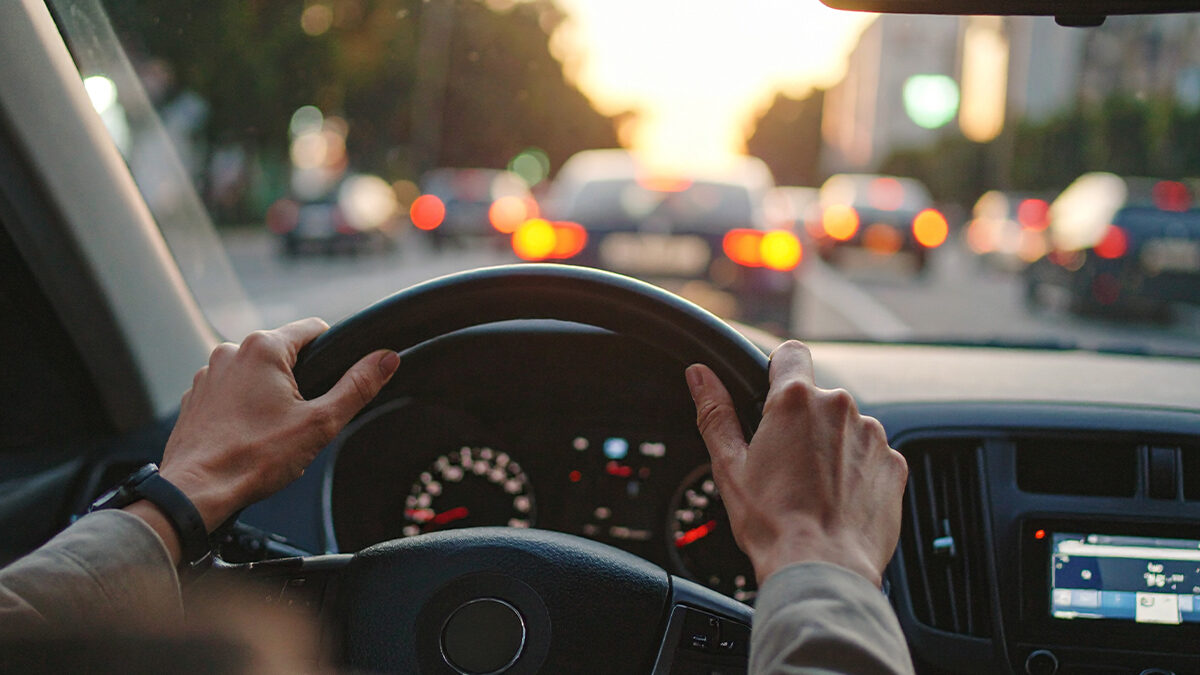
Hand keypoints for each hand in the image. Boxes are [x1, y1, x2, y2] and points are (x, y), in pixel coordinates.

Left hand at [157, 318, 398, 532]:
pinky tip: (248, 436)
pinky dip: (243, 407)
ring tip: (271, 432)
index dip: (333, 353)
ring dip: (269, 394)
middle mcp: (230, 351)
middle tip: (301, 419)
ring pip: (256, 373)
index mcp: (264, 348)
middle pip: (284, 353)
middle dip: (299, 381)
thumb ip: (357, 386)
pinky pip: (231, 391)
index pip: (314, 329)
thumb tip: (385, 359)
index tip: (334, 382)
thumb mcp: (320, 423)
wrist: (196, 491)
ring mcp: (209, 373)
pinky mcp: (196, 396)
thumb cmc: (253, 458)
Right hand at [684, 340, 906, 587]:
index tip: (771, 397)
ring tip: (813, 488)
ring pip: (845, 427)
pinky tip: (838, 500)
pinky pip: (871, 455)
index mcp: (795, 401)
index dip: (778, 371)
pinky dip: (857, 471)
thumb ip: (715, 412)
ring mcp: (873, 435)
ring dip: (831, 447)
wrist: (823, 569)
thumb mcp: (729, 466)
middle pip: (818, 398)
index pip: (790, 354)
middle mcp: (840, 408)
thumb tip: (699, 375)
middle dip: (802, 422)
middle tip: (785, 464)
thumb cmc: (774, 523)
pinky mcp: (894, 464)